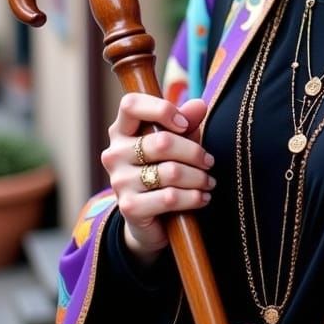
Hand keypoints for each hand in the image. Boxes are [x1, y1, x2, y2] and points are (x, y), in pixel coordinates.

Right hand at [100, 94, 214, 262]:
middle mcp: (115, 153)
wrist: (150, 218)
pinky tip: (203, 198)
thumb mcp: (177, 141)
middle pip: (163, 142)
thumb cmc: (165, 169)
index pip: (130, 105)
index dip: (161, 109)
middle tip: (209, 162)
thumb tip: (200, 105)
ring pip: (171, 172)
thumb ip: (187, 121)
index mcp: (122, 130)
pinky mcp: (129, 207)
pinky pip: (170, 197)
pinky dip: (193, 197)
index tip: (185, 124)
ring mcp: (119, 181)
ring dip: (199, 177)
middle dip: (195, 153)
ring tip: (209, 182)